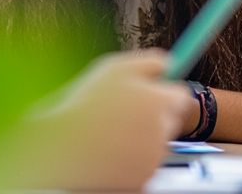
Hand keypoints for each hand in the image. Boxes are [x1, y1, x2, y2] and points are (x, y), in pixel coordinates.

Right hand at [29, 50, 189, 190]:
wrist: (62, 150)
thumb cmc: (84, 106)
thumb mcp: (115, 68)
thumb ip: (149, 63)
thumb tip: (167, 63)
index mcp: (158, 101)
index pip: (180, 96)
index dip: (163, 93)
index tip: (151, 94)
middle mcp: (161, 131)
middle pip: (169, 120)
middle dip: (152, 115)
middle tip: (123, 113)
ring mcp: (152, 158)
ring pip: (155, 143)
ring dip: (140, 138)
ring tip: (108, 132)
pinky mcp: (142, 179)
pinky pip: (141, 164)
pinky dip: (129, 160)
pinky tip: (108, 151)